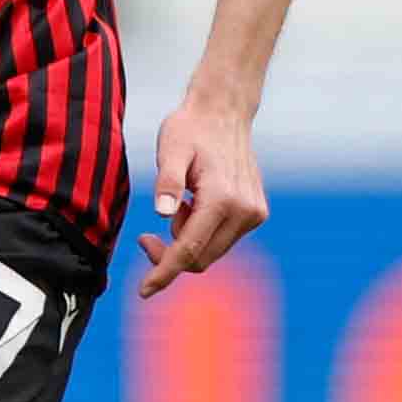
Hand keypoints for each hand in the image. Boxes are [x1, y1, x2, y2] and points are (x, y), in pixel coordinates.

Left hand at [132, 94, 268, 296]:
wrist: (224, 111)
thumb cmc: (191, 128)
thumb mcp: (170, 148)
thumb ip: (167, 181)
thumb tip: (163, 213)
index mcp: (222, 199)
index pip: (189, 250)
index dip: (164, 272)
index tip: (144, 291)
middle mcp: (245, 211)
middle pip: (201, 258)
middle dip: (170, 256)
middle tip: (144, 237)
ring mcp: (254, 214)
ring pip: (211, 252)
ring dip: (186, 240)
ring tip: (179, 203)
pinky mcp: (256, 213)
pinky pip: (221, 239)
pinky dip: (200, 232)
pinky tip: (194, 203)